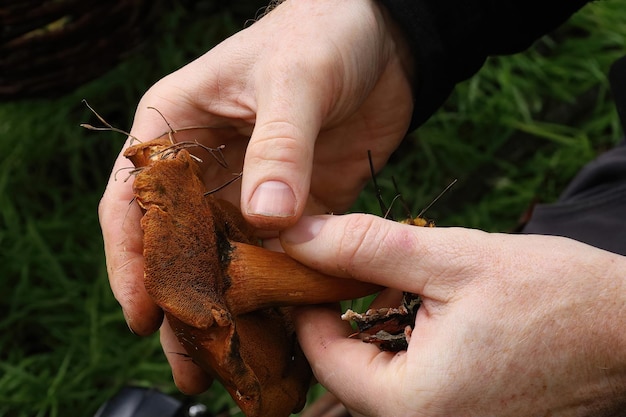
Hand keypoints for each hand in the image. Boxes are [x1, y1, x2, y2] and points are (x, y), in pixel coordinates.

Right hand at [98, 0, 413, 392]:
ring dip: (232, 305)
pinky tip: (284, 324)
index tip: (144, 311)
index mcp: (178, 125)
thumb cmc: (323, 33)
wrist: (383, 40)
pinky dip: (282, 287)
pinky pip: (283, 253)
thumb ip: (279, 148)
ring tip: (231, 360)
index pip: (136, 199)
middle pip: (182, 242)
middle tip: (189, 359)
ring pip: (231, 256)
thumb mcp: (294, 80)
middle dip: (182, 300)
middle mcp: (208, 164)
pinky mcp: (297, 203)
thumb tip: (266, 220)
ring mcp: (252, 188)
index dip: (132, 258)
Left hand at [281, 214, 625, 415]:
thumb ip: (365, 246)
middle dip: (343, 312)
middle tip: (352, 264)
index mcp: (413, 405)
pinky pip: (410, 386)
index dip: (309, 301)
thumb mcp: (453, 259)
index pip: (322, 355)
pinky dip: (402, 346)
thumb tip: (296, 234)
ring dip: (372, 327)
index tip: (310, 261)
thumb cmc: (556, 297)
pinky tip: (422, 309)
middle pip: (346, 369)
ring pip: (377, 376)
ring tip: (394, 281)